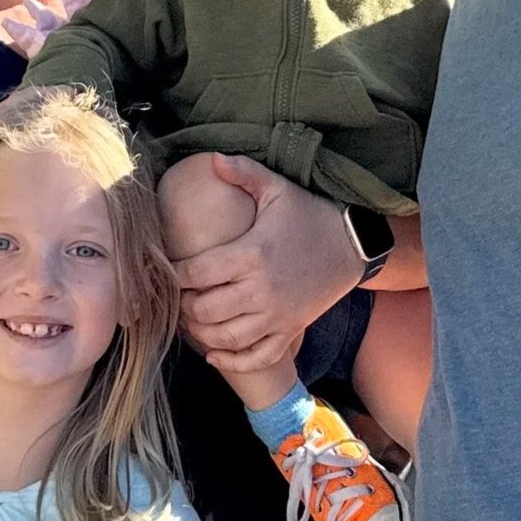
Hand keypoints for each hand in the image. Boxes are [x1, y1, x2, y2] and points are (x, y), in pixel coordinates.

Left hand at [175, 156, 357, 365]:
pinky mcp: (289, 330)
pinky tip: (214, 354)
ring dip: (202, 333)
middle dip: (184, 306)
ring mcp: (276, 315)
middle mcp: (261, 290)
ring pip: (225, 338)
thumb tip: (211, 158)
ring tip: (194, 319)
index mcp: (251, 255)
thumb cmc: (308, 215)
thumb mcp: (277, 188)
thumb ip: (243, 172)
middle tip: (181, 296)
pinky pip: (256, 357)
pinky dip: (232, 362)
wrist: (351, 244)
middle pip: (204, 311)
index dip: (175, 276)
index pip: (195, 274)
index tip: (170, 270)